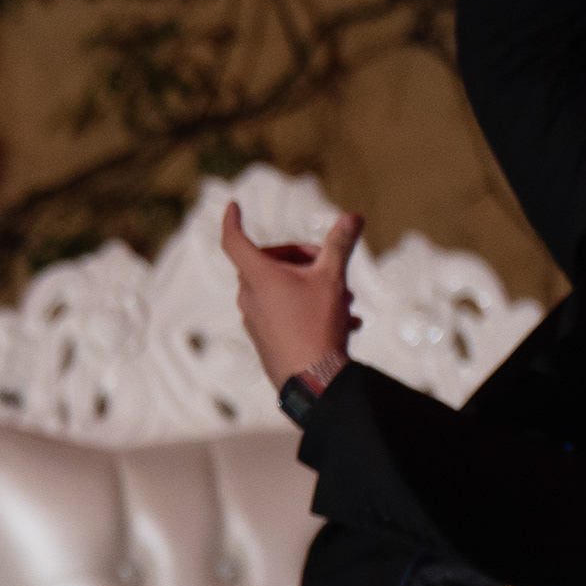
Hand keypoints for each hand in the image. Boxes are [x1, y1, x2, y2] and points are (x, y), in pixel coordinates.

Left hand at [221, 204, 361, 388]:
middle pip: (269, 261)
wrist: (312, 381)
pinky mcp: (264, 338)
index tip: (232, 205)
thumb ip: (340, 245)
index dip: (232, 220)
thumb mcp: (333, 278)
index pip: (234, 239)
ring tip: (347, 300)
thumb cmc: (318, 324)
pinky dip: (311, 309)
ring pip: (283, 288)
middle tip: (330, 268)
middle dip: (303, 259)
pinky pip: (286, 312)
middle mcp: (248, 296)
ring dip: (313, 286)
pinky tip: (346, 323)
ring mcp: (254, 318)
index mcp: (257, 276)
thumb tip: (353, 216)